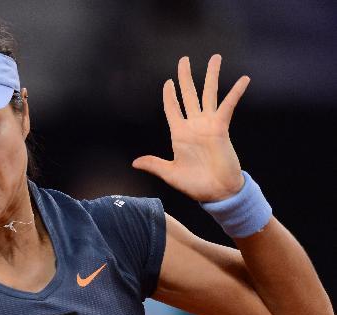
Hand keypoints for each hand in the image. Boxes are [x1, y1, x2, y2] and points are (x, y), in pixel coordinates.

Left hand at [132, 55, 249, 201]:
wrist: (217, 192)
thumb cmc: (194, 185)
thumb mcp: (170, 173)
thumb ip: (154, 164)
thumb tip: (135, 163)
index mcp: (179, 134)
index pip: (172, 108)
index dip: (169, 95)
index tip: (167, 81)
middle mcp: (193, 125)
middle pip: (189, 95)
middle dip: (185, 77)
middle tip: (184, 59)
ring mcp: (208, 125)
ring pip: (209, 94)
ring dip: (211, 76)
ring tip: (215, 57)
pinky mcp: (222, 128)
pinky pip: (228, 105)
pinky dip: (236, 92)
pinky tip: (244, 78)